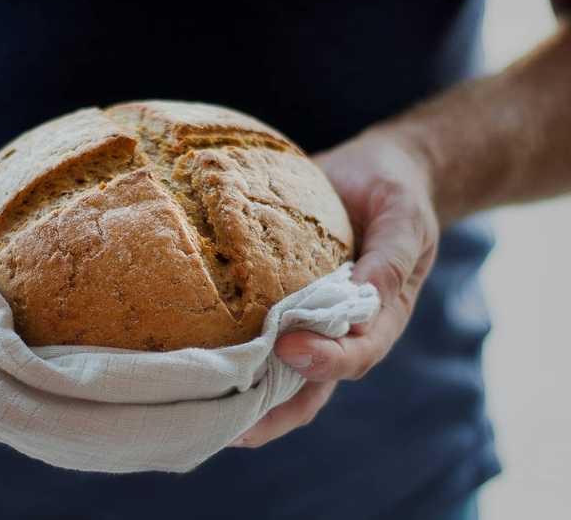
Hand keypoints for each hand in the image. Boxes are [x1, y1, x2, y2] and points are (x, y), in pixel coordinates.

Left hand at [230, 130, 439, 447]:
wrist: (374, 173)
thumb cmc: (395, 194)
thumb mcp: (405, 218)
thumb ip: (391, 256)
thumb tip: (365, 291)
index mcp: (381, 318)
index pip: (356, 354)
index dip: (325, 360)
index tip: (287, 347)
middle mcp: (341, 331)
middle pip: (310, 388)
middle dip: (272, 413)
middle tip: (229, 425)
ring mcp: (307, 322)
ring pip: (276, 376)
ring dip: (243, 400)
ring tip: (199, 413)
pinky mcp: (278, 302)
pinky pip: (254, 336)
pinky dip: (229, 355)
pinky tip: (192, 364)